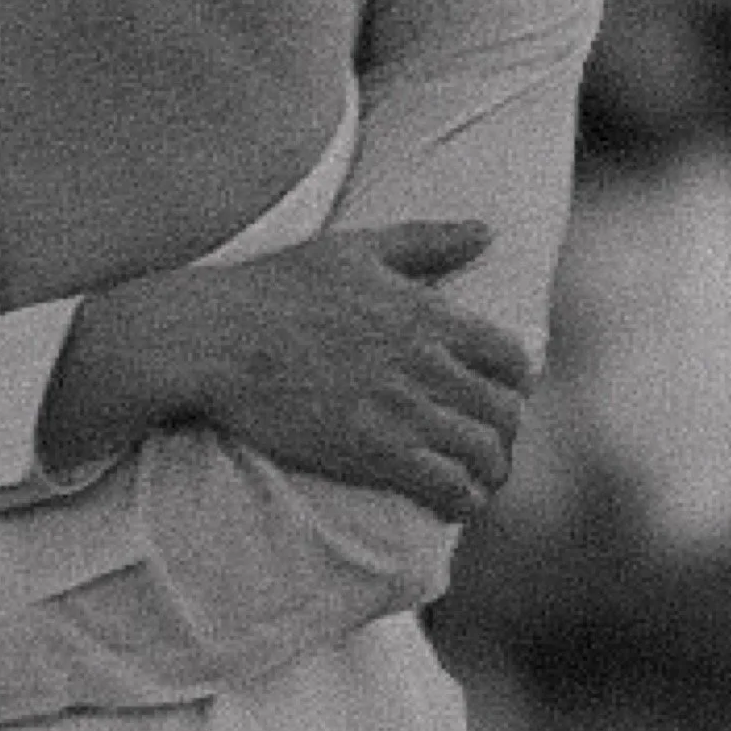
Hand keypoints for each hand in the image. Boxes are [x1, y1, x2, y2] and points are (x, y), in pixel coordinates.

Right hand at [182, 222, 534, 519]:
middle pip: (506, 412)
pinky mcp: (373, 453)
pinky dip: (462, 499)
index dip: (514, 381)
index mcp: (427, 312)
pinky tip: (452, 500)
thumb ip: (426, 241)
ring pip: (486, 455)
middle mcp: (425, 363)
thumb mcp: (356, 247)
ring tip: (478, 478)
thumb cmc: (278, 287)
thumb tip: (486, 231)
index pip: (511, 357)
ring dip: (490, 472)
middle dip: (506, 432)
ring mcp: (402, 411)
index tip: (499, 392)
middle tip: (489, 442)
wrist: (216, 339)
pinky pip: (448, 488)